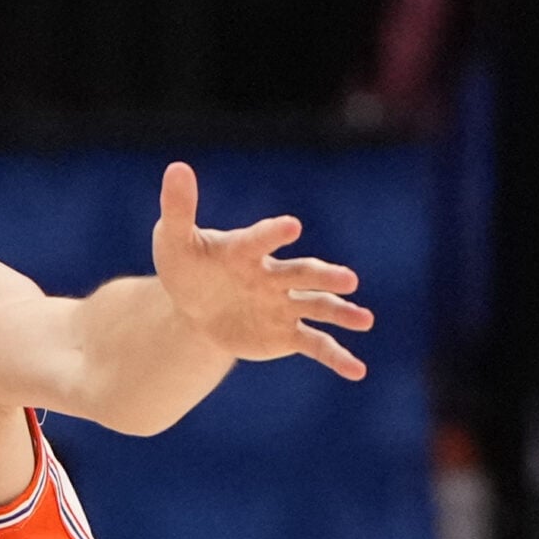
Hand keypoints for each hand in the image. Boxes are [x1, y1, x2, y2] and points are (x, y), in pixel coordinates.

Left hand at [151, 162, 372, 379]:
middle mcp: (273, 275)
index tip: (291, 227)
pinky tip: (357, 371)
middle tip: (348, 280)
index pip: (260, 239)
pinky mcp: (286, 333)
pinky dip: (336, 357)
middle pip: (302, 273)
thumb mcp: (174, 240)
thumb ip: (179, 207)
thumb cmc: (188, 266)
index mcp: (246, 250)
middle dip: (324, 276)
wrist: (195, 307)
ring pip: (317, 306)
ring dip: (341, 312)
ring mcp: (283, 304)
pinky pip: (315, 344)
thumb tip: (177, 167)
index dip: (273, 233)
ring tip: (364, 320)